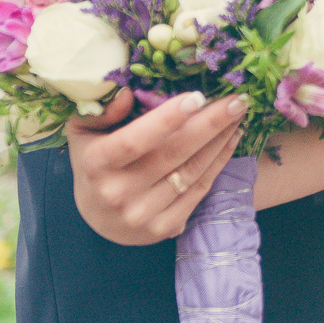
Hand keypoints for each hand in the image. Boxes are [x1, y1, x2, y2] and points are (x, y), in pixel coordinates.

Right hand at [64, 88, 242, 245]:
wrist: (97, 218)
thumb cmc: (94, 164)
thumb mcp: (84, 132)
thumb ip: (103, 111)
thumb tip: (129, 94)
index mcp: (96, 164)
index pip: (133, 142)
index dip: (166, 120)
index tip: (197, 96)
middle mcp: (118, 193)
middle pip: (173, 154)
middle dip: (210, 123)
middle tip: (237, 100)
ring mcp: (142, 214)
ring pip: (192, 171)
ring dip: (220, 140)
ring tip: (238, 115)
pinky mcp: (163, 228)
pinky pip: (199, 190)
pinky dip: (219, 163)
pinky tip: (230, 140)